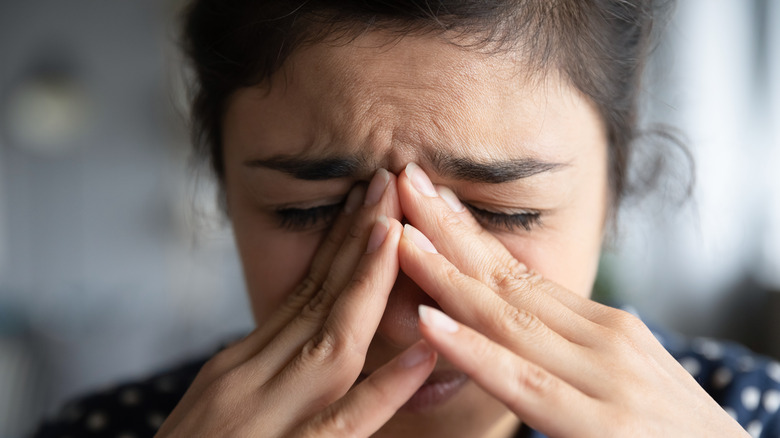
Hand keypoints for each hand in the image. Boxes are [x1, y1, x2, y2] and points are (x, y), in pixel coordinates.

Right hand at [156, 170, 435, 436]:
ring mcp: (262, 420)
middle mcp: (248, 381)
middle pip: (316, 300)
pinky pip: (341, 423)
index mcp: (240, 366)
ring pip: (328, 342)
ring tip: (398, 233)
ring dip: (366, 284)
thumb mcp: (222, 403)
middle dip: (357, 241)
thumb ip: (268, 367)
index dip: (340, 244)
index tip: (370, 201)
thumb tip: (318, 331)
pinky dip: (383, 387)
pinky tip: (421, 353)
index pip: (301, 292)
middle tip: (389, 183)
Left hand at [395, 163, 748, 436]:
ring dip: (445, 273)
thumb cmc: (673, 434)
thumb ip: (567, 351)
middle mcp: (601, 338)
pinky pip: (523, 383)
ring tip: (399, 234)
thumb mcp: (622, 375)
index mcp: (600, 326)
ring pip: (507, 317)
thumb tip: (514, 326)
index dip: (468, 235)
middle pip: (506, 277)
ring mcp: (604, 377)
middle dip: (447, 230)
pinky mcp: (602, 426)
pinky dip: (473, 350)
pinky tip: (429, 322)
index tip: (428, 199)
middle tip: (403, 181)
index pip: (520, 271)